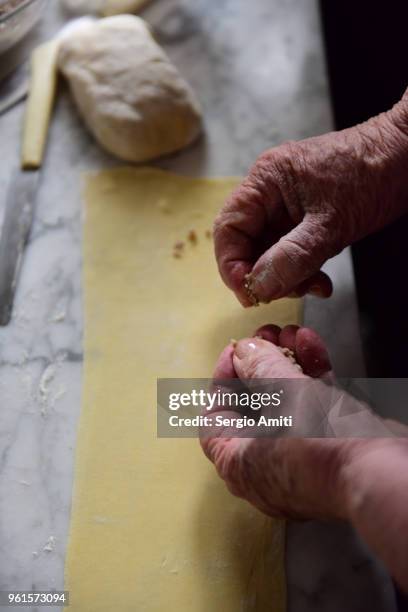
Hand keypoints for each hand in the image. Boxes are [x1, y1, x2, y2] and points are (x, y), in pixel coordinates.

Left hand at [200, 325, 407, 591]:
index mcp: (240, 464)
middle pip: (251, 405)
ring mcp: (299, 456)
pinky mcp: (329, 445)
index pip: (215, 418)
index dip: (221, 379)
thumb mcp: (283, 396)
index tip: (235, 351)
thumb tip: (244, 351)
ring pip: (285, 401)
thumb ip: (259, 367)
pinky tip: (310, 343)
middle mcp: (265, 465)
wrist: (381, 474)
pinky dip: (310, 374)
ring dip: (286, 362)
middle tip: (266, 336)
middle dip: (260, 363)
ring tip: (289, 332)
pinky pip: (311, 406)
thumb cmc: (321, 444)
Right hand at [214, 91, 407, 304]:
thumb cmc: (373, 173)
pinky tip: (320, 281)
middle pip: (246, 243)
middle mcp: (270, 191)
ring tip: (312, 286)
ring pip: (269, 251)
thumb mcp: (331, 224)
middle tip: (284, 293)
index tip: (249, 293)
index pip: (229, 228)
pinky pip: (290, 250)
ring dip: (285, 276)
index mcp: (265, 180)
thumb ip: (291, 257)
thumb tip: (258, 286)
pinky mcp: (305, 217)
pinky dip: (301, 270)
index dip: (231, 264)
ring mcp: (287, 205)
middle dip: (263, 274)